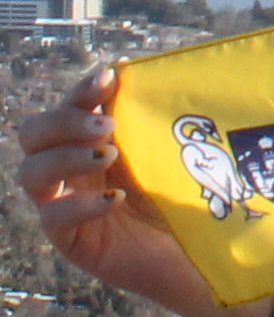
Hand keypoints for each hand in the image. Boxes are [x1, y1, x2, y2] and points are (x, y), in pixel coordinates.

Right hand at [18, 68, 273, 316]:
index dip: (82, 89)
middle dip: (65, 121)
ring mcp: (65, 202)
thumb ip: (147, 118)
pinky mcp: (71, 239)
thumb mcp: (165, 150)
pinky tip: (113, 199)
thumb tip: (134, 68)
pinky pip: (52, 218)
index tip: (109, 77)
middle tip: (106, 125)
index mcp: (91, 140)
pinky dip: (78, 204)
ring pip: (31, 173)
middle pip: (34, 133)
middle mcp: (71, 168)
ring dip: (65, 157)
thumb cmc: (184, 192)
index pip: (69, 106)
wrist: (199, 248)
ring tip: (108, 155)